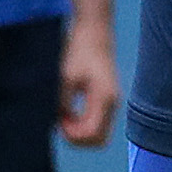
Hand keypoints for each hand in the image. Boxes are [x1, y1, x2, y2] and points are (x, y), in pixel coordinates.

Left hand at [59, 12, 120, 148]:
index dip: (73, 137)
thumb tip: (60, 124)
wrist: (93, 31)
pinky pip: (97, 122)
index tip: (58, 124)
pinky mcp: (107, 98)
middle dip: (78, 138)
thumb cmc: (79, 50)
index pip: (92, 134)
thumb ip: (63, 104)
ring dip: (80, 131)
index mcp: (104, 98)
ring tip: (63, 116)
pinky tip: (69, 111)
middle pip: (99, 140)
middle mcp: (112, 103)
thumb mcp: (65, 77)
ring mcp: (111, 101)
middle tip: (60, 124)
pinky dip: (83, 123)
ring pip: (99, 132)